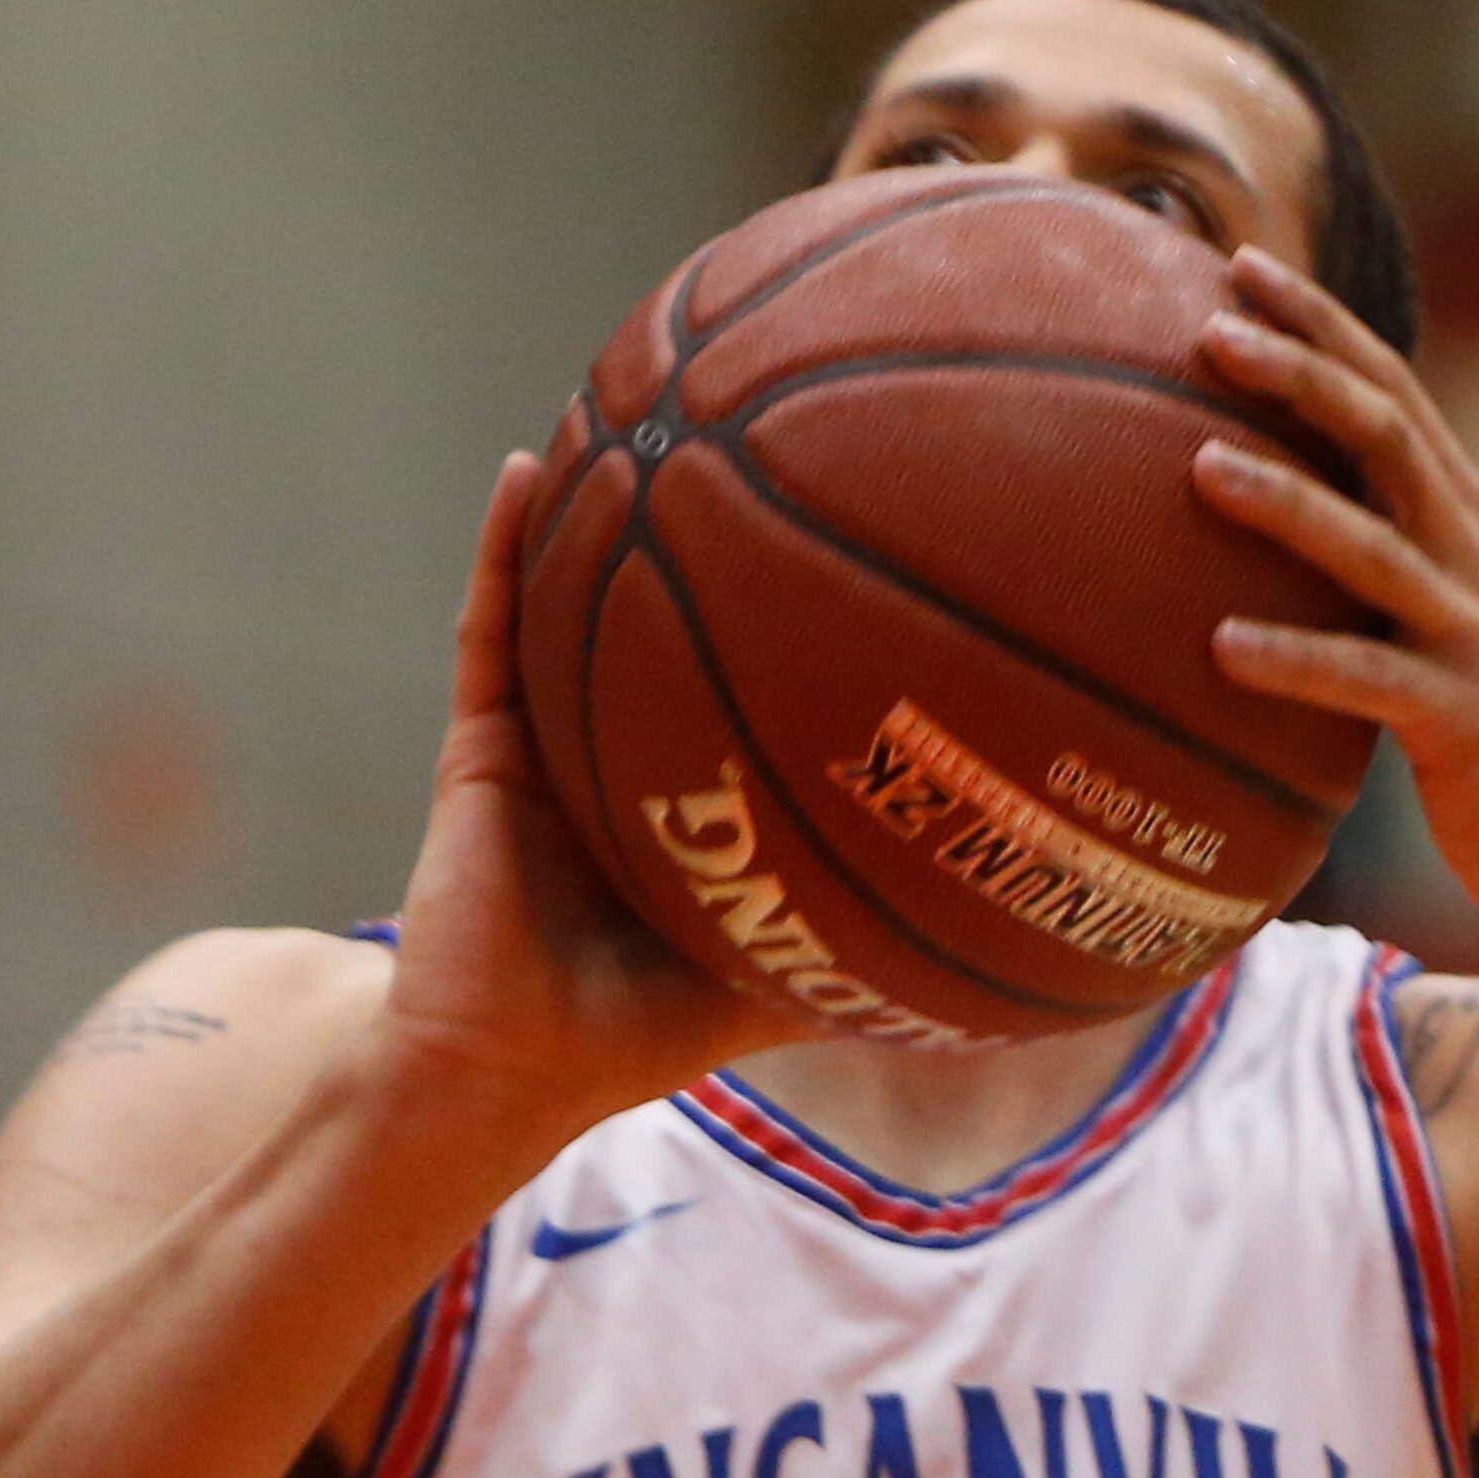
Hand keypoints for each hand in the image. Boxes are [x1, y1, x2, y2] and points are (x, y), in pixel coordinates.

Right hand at [377, 454, 807, 1146]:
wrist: (510, 1069)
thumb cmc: (640, 1037)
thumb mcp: (779, 978)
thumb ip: (867, 949)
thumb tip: (998, 941)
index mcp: (692, 796)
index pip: (749, 685)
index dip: (796, 618)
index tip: (864, 536)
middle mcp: (626, 752)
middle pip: (673, 620)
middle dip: (713, 533)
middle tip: (769, 435)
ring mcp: (551, 737)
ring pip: (576, 600)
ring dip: (602, 511)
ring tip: (645, 408)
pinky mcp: (481, 742)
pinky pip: (492, 628)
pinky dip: (504, 549)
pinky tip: (528, 471)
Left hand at [1193, 247, 1478, 958]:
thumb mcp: (1439, 626)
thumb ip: (1376, 562)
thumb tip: (1269, 515)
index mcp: (1468, 523)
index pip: (1392, 394)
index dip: (1321, 326)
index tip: (1238, 267)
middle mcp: (1478, 559)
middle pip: (1387, 435)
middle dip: (1300, 371)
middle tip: (1209, 326)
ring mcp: (1478, 636)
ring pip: (1374, 546)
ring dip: (1286, 503)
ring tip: (1198, 468)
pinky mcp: (1466, 720)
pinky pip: (1368, 680)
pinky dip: (1295, 660)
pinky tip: (1219, 650)